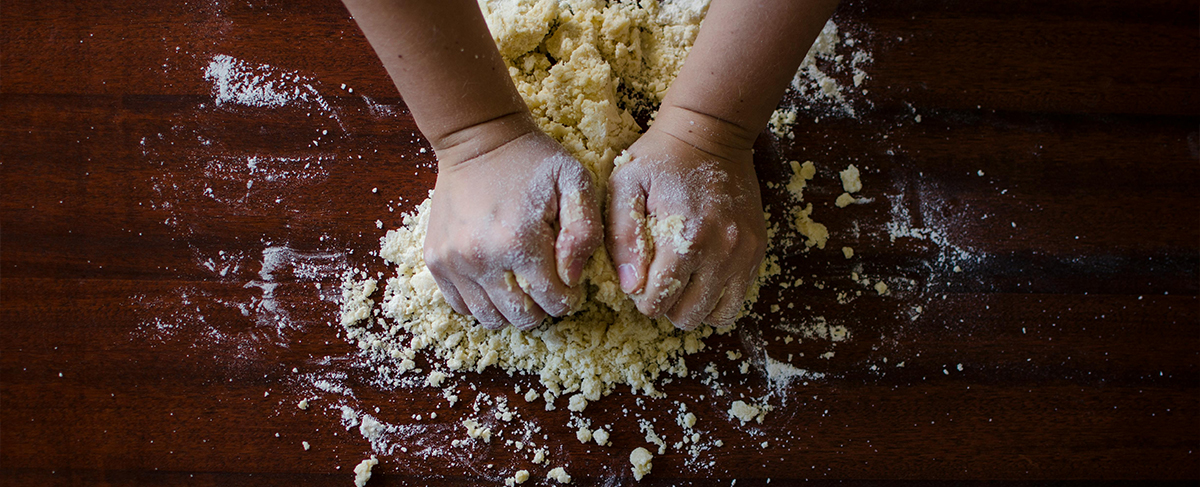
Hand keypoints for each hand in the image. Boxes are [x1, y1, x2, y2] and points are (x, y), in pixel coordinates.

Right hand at [424, 117, 602, 329]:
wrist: (478, 138)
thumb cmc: (532, 161)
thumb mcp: (575, 182)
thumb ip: (585, 232)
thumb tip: (571, 278)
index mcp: (519, 241)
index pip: (554, 302)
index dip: (569, 297)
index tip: (569, 280)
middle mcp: (480, 258)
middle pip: (522, 317)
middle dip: (542, 308)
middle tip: (546, 284)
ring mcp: (453, 262)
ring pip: (489, 318)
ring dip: (511, 310)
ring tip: (522, 284)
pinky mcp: (436, 260)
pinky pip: (461, 306)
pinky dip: (482, 303)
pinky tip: (496, 281)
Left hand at [606, 106, 766, 329]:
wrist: (711, 132)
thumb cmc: (660, 158)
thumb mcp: (626, 186)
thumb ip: (623, 238)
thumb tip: (631, 286)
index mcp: (686, 238)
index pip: (658, 302)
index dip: (641, 297)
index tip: (638, 277)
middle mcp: (721, 252)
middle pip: (688, 315)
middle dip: (666, 306)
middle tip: (658, 280)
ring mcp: (743, 253)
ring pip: (718, 315)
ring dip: (694, 307)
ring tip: (681, 282)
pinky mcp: (756, 250)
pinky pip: (738, 298)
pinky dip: (717, 297)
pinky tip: (701, 276)